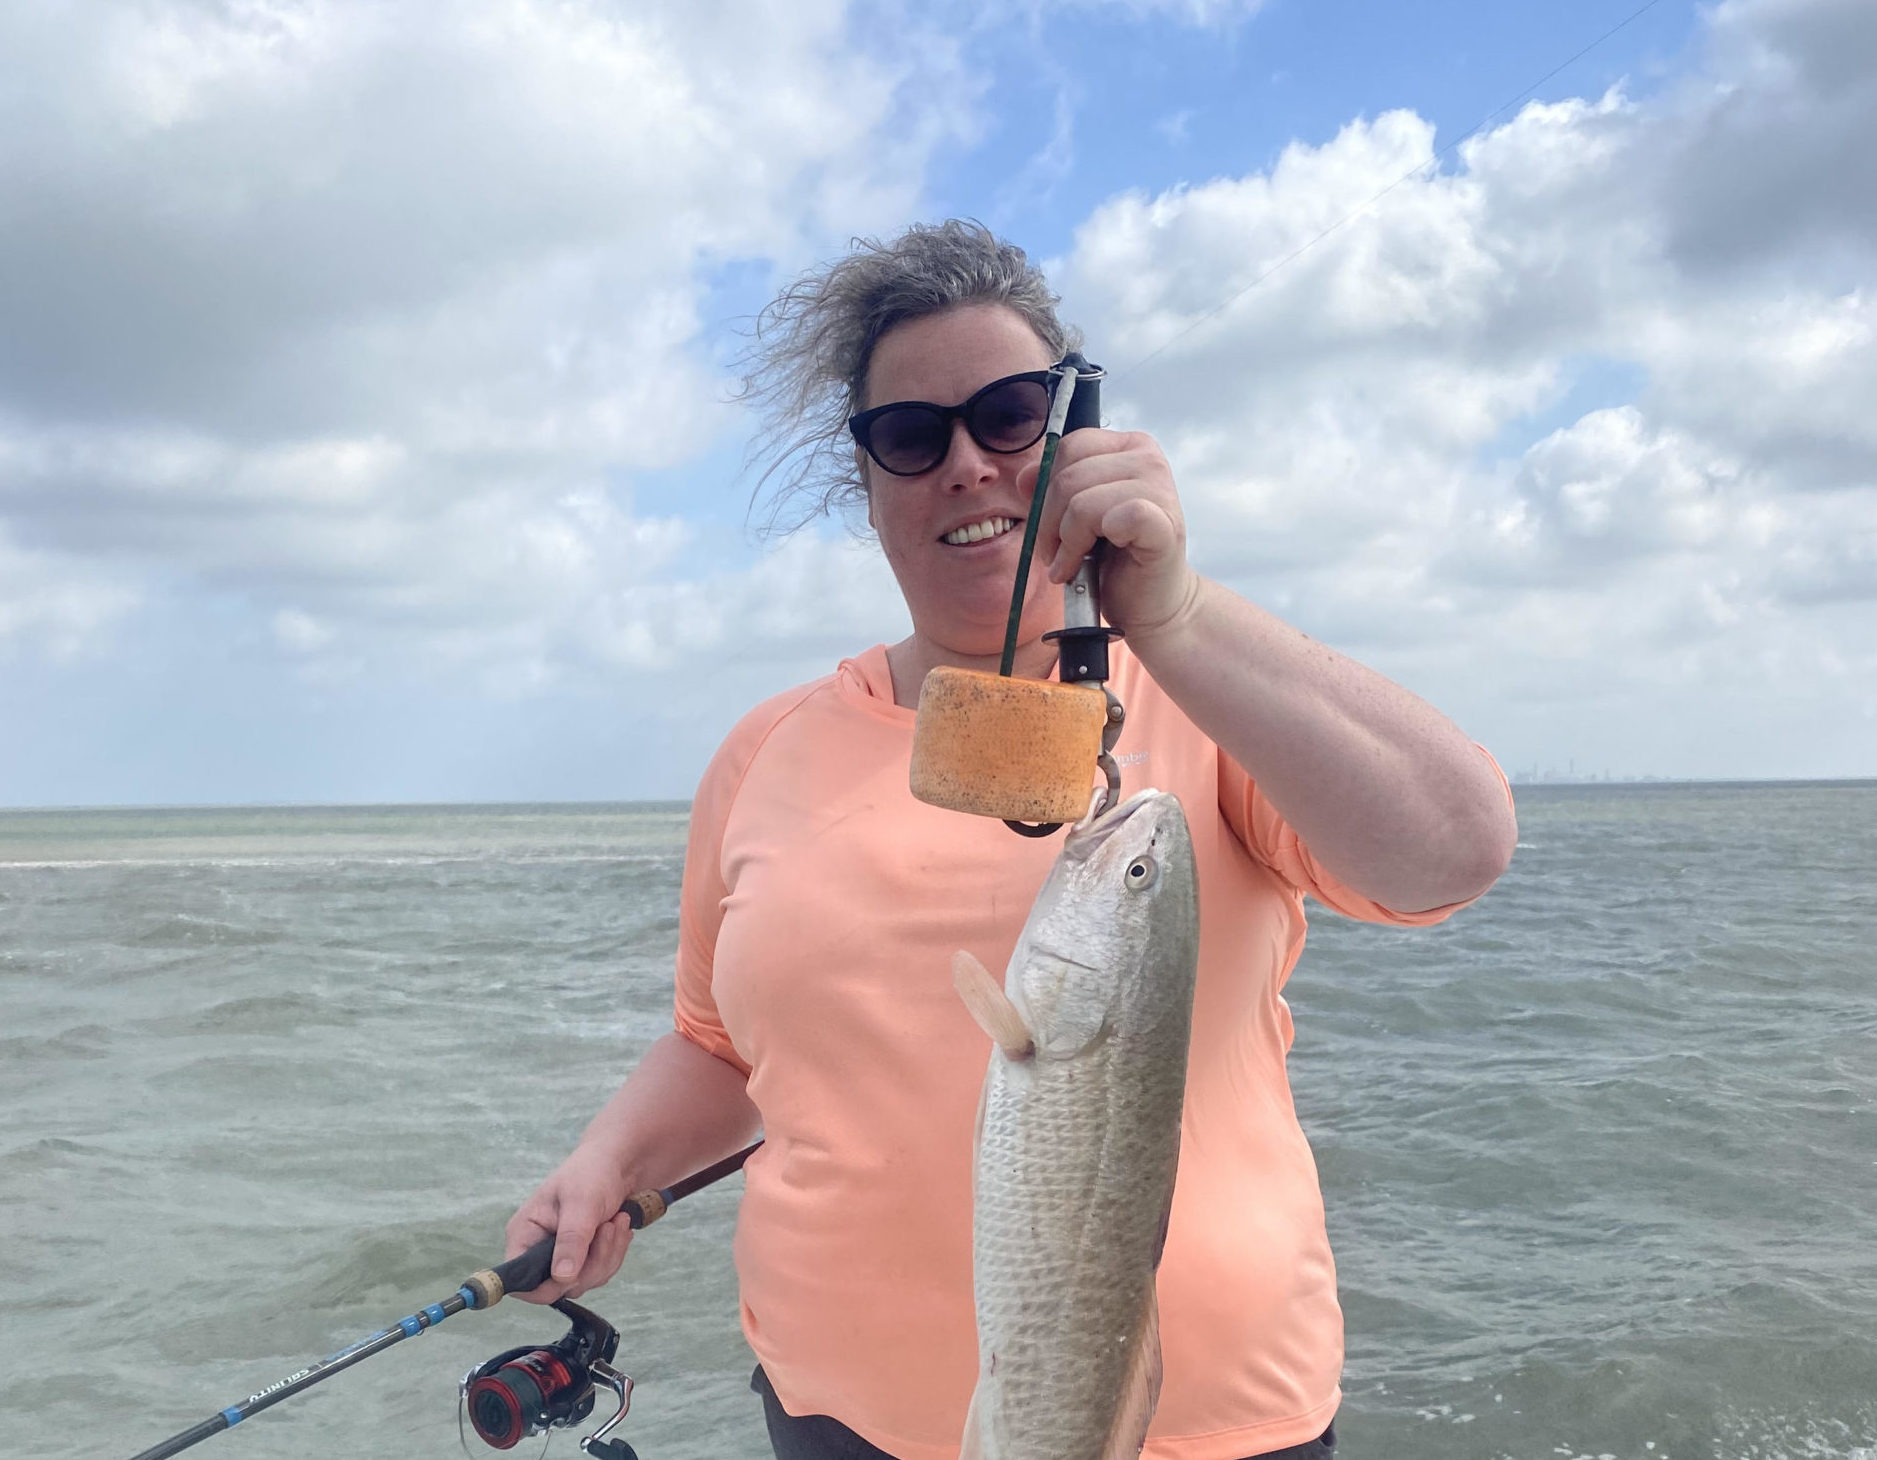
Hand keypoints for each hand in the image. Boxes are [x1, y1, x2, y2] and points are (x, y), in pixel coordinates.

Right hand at [504, 1143, 637, 1303]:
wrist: (619, 1162)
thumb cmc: (592, 1173)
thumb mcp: (581, 1204)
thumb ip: (570, 1240)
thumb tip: (562, 1277)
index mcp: (524, 1234)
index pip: (520, 1281)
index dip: (544, 1287)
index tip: (574, 1273)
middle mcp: (538, 1249)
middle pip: (558, 1286)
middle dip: (591, 1264)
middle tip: (608, 1230)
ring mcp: (561, 1254)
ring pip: (583, 1281)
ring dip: (607, 1256)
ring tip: (617, 1221)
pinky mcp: (582, 1256)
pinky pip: (598, 1273)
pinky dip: (614, 1253)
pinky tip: (619, 1227)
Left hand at [1028, 428, 1199, 639]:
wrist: (1148, 602)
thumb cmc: (1114, 558)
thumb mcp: (1074, 515)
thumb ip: (1051, 489)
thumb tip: (1025, 476)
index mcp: (1129, 447)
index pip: (1069, 447)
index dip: (1044, 487)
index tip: (1045, 523)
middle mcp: (1149, 460)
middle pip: (1068, 476)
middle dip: (1047, 522)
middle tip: (1052, 554)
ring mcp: (1161, 490)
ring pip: (1081, 503)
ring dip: (1064, 542)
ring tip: (1068, 564)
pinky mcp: (1164, 524)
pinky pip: (1112, 521)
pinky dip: (1085, 549)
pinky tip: (1084, 568)